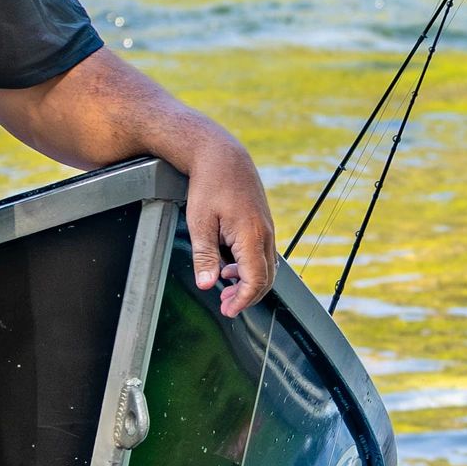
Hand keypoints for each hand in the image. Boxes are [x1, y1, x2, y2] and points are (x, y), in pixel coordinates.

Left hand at [186, 136, 276, 316]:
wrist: (222, 155)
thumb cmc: (209, 185)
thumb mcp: (199, 223)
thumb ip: (204, 257)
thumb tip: (207, 285)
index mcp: (252, 236)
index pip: (256, 281)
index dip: (243, 300)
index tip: (228, 310)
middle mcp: (265, 234)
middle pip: (266, 278)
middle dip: (247, 296)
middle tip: (225, 305)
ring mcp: (267, 228)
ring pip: (266, 266)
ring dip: (248, 282)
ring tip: (224, 285)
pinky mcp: (263, 223)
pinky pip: (263, 253)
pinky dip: (250, 266)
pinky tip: (229, 264)